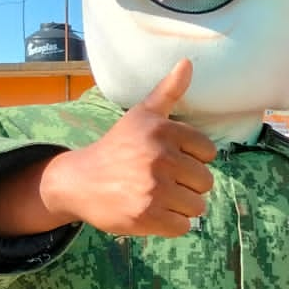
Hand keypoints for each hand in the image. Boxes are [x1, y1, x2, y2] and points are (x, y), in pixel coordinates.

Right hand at [43, 60, 215, 237]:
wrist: (79, 182)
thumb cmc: (118, 147)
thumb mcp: (141, 115)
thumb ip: (168, 91)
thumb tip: (188, 62)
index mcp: (162, 131)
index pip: (208, 153)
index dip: (192, 159)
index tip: (170, 159)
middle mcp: (159, 157)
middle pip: (205, 182)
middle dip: (188, 185)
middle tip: (162, 181)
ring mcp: (154, 189)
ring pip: (197, 206)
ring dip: (181, 206)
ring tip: (158, 197)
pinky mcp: (147, 216)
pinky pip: (183, 226)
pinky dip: (171, 224)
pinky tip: (153, 212)